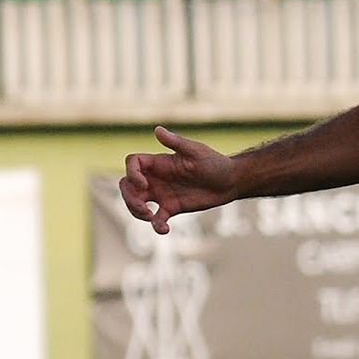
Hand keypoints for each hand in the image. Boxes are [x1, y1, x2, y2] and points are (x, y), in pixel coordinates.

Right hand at [119, 126, 238, 234]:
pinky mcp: (171, 208)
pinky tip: (164, 229)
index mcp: (159, 163)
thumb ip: (176, 143)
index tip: (145, 185)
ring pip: (136, 203)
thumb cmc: (214, 162)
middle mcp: (156, 178)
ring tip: (151, 217)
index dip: (131, 175)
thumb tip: (157, 129)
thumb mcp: (195, 151)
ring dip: (136, 212)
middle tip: (143, 208)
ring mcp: (162, 193)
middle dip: (128, 198)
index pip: (132, 164)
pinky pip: (156, 219)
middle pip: (127, 186)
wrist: (230, 182)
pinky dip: (156, 226)